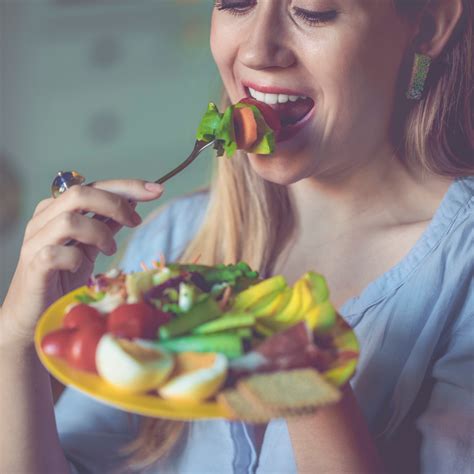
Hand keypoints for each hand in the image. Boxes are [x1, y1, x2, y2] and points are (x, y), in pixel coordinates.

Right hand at [0, 180, 163, 347]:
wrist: (33, 314)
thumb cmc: (62, 279)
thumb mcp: (91, 247)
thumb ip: (106, 224)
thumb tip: (132, 204)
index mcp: (57, 210)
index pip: (93, 186)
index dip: (126, 186)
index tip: (156, 189)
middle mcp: (43, 220)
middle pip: (80, 193)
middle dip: (116, 204)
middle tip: (136, 221)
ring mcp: (35, 242)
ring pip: (69, 220)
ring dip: (99, 233)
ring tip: (109, 249)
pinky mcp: (34, 265)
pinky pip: (56, 253)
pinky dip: (75, 257)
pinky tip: (81, 267)